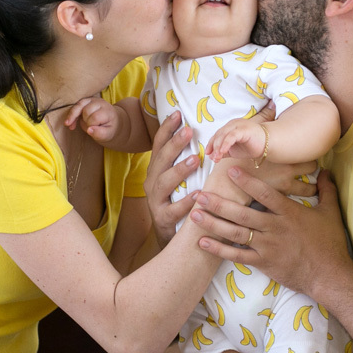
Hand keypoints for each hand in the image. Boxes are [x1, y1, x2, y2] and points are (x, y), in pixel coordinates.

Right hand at [65, 96, 122, 143]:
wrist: (112, 121)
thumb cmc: (109, 128)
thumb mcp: (108, 134)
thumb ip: (100, 133)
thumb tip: (89, 130)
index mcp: (108, 111)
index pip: (95, 117)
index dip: (91, 125)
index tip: (92, 130)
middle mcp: (100, 103)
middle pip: (87, 111)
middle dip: (85, 121)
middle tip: (88, 128)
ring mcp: (93, 100)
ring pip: (79, 105)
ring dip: (73, 116)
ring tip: (68, 125)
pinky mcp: (86, 101)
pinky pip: (76, 106)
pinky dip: (71, 114)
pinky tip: (68, 123)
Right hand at [144, 111, 199, 245]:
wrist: (169, 238)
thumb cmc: (177, 203)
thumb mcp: (177, 180)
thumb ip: (184, 161)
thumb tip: (199, 135)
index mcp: (156, 171)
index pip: (159, 146)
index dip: (166, 129)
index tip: (177, 114)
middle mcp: (152, 183)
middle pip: (161, 160)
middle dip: (174, 144)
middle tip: (188, 131)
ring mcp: (155, 202)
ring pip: (164, 183)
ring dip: (179, 170)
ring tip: (196, 159)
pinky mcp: (162, 219)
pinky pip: (174, 210)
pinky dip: (186, 202)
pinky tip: (199, 194)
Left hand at [191, 169, 348, 296]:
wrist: (329, 276)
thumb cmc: (331, 244)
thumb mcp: (331, 213)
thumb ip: (326, 190)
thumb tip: (325, 172)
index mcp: (289, 213)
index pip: (265, 193)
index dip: (247, 181)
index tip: (229, 170)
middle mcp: (275, 227)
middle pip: (242, 213)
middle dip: (219, 203)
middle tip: (200, 194)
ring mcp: (267, 246)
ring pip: (235, 233)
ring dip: (213, 223)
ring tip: (194, 215)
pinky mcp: (263, 262)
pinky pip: (237, 255)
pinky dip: (219, 249)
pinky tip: (203, 242)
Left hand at [205, 118, 265, 162]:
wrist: (268, 144)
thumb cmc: (251, 146)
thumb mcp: (234, 151)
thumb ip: (223, 152)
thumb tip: (211, 156)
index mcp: (229, 127)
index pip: (217, 135)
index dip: (211, 144)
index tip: (207, 154)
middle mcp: (233, 124)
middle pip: (218, 134)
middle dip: (214, 147)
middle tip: (212, 158)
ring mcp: (238, 125)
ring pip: (223, 135)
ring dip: (218, 147)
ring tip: (216, 157)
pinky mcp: (244, 129)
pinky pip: (232, 136)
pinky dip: (225, 144)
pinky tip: (222, 152)